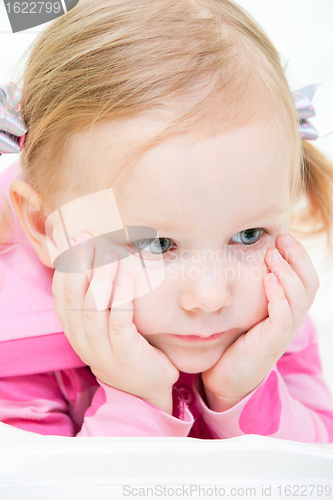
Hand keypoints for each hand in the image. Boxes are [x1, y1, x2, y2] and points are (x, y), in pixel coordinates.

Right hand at [51, 232, 178, 414]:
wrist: (146, 387)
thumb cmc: (127, 346)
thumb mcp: (105, 323)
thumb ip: (98, 299)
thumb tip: (99, 259)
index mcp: (75, 330)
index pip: (61, 295)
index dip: (65, 266)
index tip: (72, 240)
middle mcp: (82, 340)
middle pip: (74, 298)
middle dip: (78, 265)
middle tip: (87, 238)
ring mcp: (101, 350)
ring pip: (93, 310)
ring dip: (100, 280)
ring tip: (108, 256)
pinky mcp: (124, 355)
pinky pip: (119, 324)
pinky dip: (121, 300)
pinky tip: (127, 279)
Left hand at [201, 233, 319, 411]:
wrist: (227, 379)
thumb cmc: (234, 342)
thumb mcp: (245, 311)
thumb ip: (250, 290)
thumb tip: (238, 256)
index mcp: (287, 310)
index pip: (305, 279)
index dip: (298, 257)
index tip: (283, 236)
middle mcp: (290, 319)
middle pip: (309, 285)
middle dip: (297, 258)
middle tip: (282, 238)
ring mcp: (283, 332)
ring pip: (299, 298)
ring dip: (287, 273)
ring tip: (272, 254)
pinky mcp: (272, 343)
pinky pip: (283, 317)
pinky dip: (279, 296)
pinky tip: (269, 280)